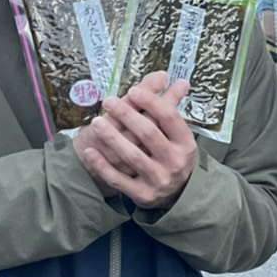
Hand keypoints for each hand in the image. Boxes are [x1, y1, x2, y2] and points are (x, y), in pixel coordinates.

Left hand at [74, 71, 197, 209]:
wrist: (179, 195)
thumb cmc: (174, 157)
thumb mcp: (179, 136)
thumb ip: (173, 110)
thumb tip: (180, 81)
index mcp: (186, 143)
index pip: (169, 117)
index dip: (151, 102)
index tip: (133, 91)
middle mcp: (175, 162)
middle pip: (149, 133)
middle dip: (127, 115)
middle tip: (108, 101)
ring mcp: (159, 180)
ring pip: (132, 156)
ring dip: (112, 137)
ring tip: (95, 122)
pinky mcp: (143, 194)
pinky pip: (119, 179)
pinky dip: (103, 166)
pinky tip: (90, 151)